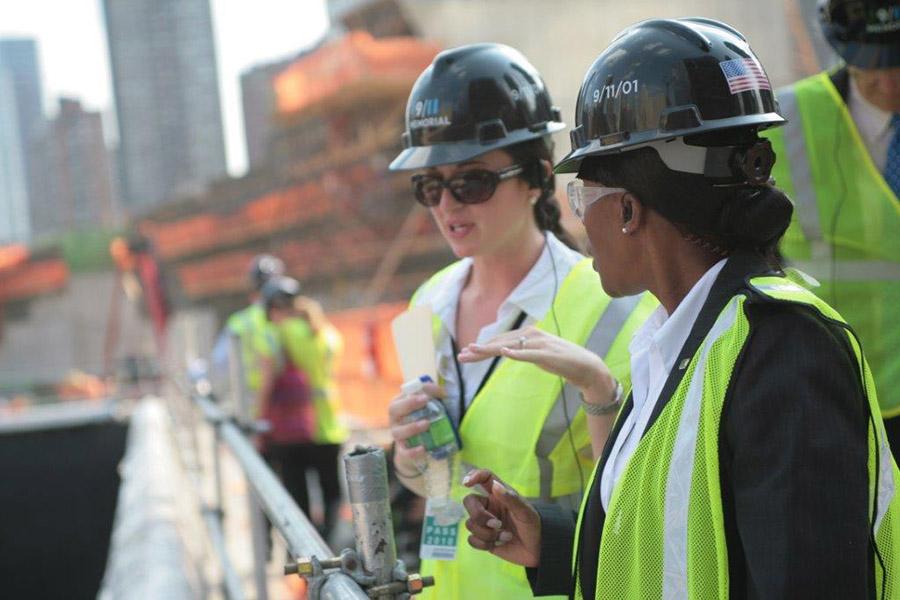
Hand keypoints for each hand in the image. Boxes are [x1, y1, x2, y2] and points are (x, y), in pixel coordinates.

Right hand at [388, 381, 444, 471]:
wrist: (419, 447)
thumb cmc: (423, 420)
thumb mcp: (430, 407)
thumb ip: (435, 397)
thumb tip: (442, 391)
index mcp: (400, 405)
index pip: (402, 395)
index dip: (414, 392)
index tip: (427, 393)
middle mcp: (395, 420)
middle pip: (393, 409)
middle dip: (409, 403)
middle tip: (425, 400)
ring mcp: (398, 436)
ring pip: (398, 432)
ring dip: (412, 427)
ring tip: (427, 424)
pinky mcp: (403, 452)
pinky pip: (405, 452)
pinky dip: (413, 451)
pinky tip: (423, 448)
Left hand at [457, 326, 615, 402]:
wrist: (586, 366)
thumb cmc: (561, 361)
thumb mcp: (537, 355)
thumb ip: (522, 351)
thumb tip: (506, 350)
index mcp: (529, 334)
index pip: (500, 340)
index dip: (482, 347)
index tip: (466, 354)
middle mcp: (532, 335)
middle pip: (500, 342)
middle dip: (479, 349)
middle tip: (461, 356)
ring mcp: (540, 344)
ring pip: (509, 346)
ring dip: (490, 349)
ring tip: (474, 352)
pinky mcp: (548, 354)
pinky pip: (529, 354)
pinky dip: (516, 353)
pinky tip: (504, 352)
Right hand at [462, 469, 541, 566]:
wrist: (537, 550)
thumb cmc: (533, 526)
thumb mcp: (525, 511)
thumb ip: (511, 498)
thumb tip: (495, 485)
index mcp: (499, 495)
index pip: (484, 478)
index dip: (474, 475)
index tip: (466, 483)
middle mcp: (489, 506)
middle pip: (469, 501)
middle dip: (479, 515)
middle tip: (497, 524)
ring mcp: (485, 523)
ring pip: (470, 523)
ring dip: (486, 533)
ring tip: (505, 536)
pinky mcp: (483, 539)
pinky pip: (472, 539)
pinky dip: (484, 543)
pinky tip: (498, 544)